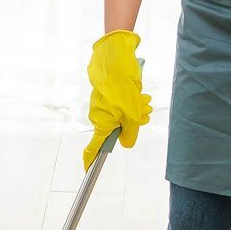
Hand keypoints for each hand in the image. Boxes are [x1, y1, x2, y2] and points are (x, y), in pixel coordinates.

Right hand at [84, 29, 151, 168]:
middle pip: (119, 130)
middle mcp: (101, 116)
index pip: (94, 147)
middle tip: (143, 111)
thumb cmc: (120, 86)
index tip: (87, 172)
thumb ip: (130, 132)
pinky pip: (125, 105)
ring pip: (126, 116)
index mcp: (102, 123)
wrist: (114, 58)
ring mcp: (105, 106)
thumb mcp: (131, 113)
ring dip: (138, 110)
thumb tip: (126, 143)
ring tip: (143, 98)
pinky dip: (134, 101)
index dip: (90, 161)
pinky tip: (139, 92)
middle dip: (134, 124)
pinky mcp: (111, 96)